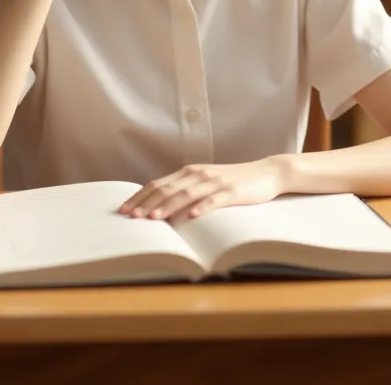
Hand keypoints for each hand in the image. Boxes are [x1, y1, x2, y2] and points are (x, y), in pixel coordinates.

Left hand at [118, 158, 286, 221]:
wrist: (266, 173)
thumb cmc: (233, 181)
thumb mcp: (206, 183)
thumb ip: (186, 190)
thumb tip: (160, 208)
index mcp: (189, 172)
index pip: (158, 184)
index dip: (140, 196)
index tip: (123, 210)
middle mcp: (198, 174)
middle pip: (167, 188)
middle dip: (147, 203)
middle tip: (131, 217)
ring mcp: (215, 182)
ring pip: (186, 194)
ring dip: (168, 206)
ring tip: (154, 219)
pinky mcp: (231, 191)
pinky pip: (213, 200)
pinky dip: (201, 207)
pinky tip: (192, 216)